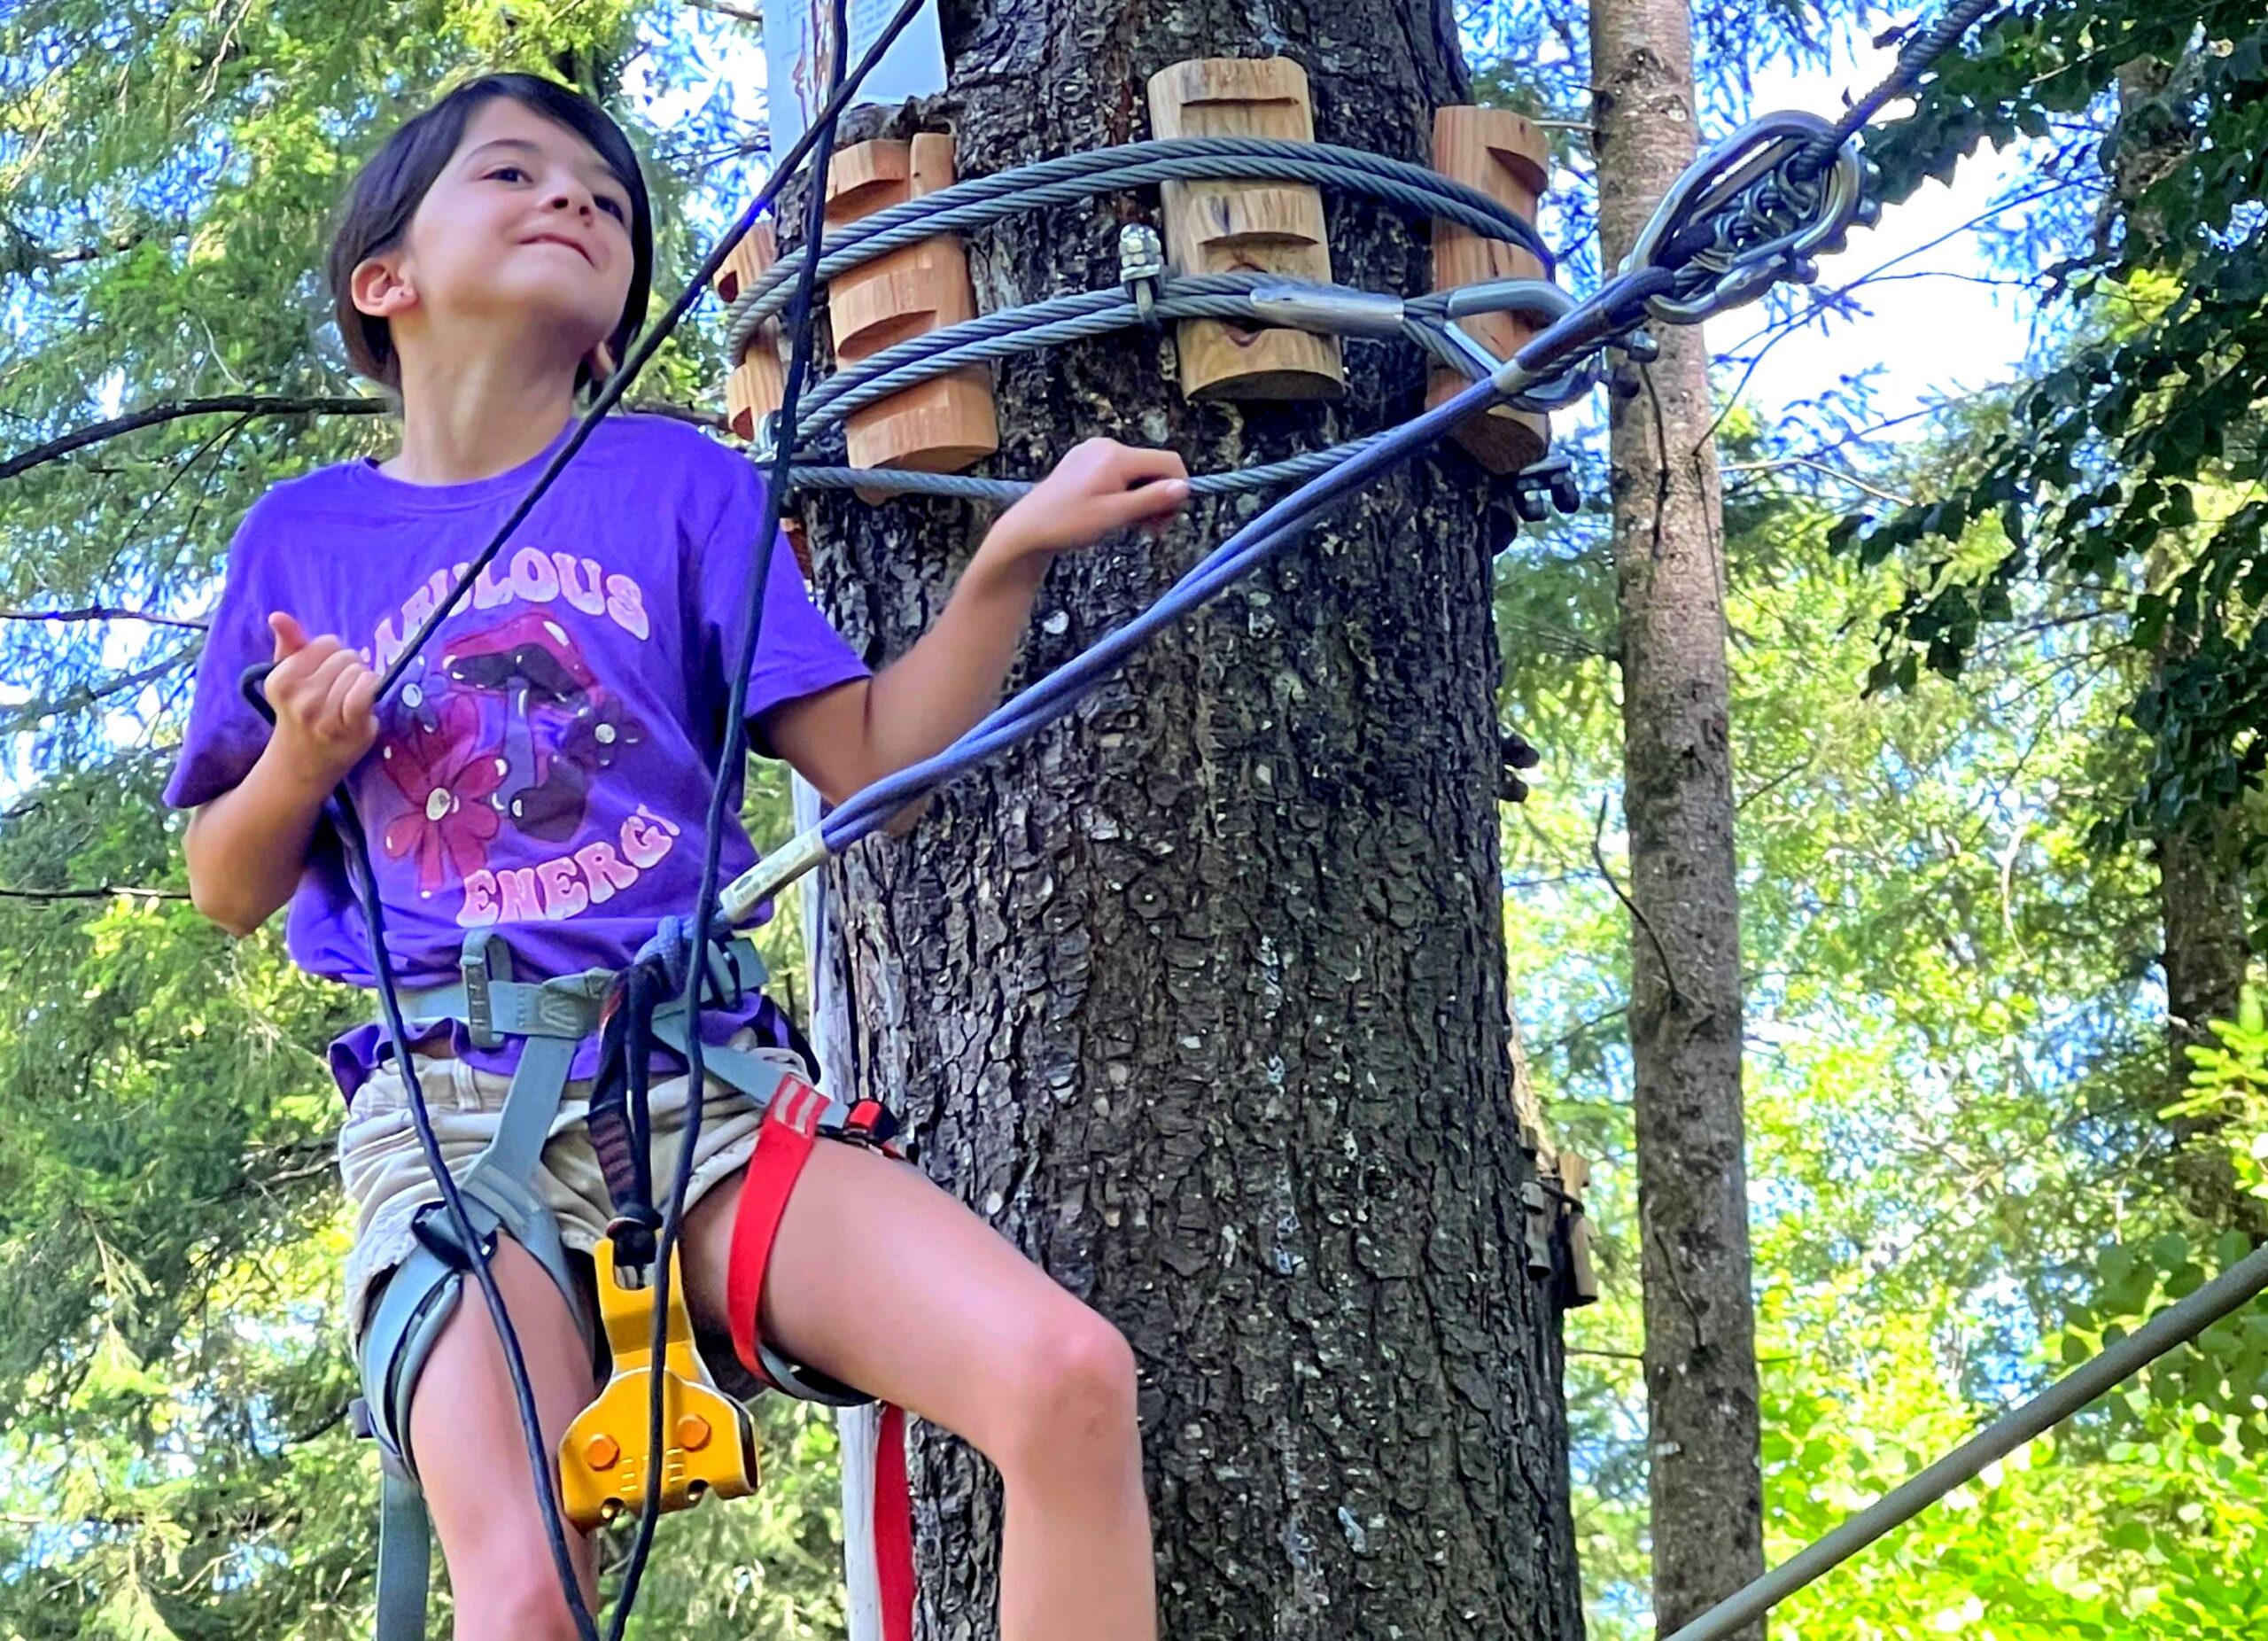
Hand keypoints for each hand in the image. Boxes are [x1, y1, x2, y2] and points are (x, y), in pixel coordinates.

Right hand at [263, 612, 380, 789]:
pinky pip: (366, 691)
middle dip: (349, 667)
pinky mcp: (348, 727)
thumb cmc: (300, 712)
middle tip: (340, 689)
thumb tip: (278, 615)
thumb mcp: (289, 677)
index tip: (325, 674)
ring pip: (360, 672)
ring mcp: (323, 714)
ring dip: (363, 681)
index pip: (327, 643)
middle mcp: (299, 697)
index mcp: (281, 679)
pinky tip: (367, 700)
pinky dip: (372, 689)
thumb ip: (288, 644)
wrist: (304, 762)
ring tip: (350, 699)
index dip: (332, 655)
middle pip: (346, 656)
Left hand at [981, 439, 1189, 573]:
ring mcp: (1093, 452)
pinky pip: (1118, 473)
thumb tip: (1185, 487)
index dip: (1177, 490)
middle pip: (1153, 467)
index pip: (1169, 462)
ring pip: (1137, 472)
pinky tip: (1114, 514)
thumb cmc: (1067, 524)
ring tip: (1130, 525)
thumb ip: (1151, 499)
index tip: (1167, 519)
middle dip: (1158, 497)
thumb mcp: (1114, 515)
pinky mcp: (1084, 462)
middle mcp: (1107, 446)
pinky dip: (1125, 493)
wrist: (1027, 530)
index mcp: (1116, 456)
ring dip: (1142, 498)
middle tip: (1149, 530)